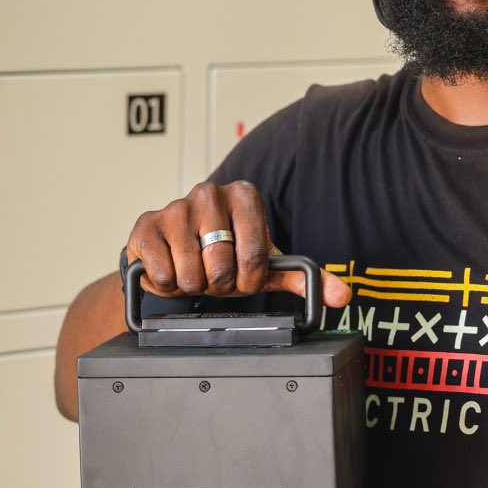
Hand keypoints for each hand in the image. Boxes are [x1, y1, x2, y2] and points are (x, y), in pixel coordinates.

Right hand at [125, 181, 352, 309]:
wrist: (177, 254)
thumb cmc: (224, 255)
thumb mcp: (266, 265)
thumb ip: (305, 278)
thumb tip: (342, 294)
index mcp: (244, 194)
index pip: (255, 255)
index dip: (248, 278)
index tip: (242, 274)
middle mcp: (208, 192)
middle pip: (221, 267)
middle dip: (219, 284)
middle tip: (214, 275)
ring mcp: (174, 207)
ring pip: (191, 274)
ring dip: (193, 285)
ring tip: (192, 271)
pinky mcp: (145, 226)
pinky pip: (162, 275)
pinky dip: (167, 285)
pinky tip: (170, 269)